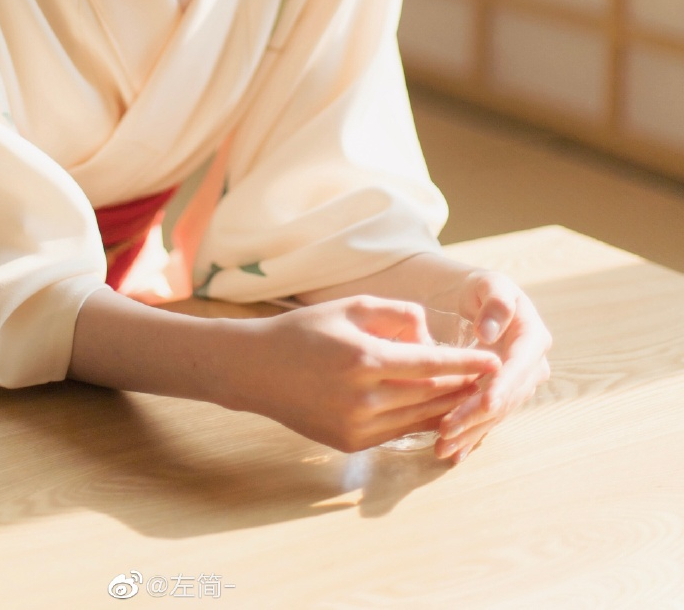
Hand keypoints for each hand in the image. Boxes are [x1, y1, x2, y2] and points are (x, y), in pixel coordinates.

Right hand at [236, 295, 501, 453]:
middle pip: (430, 396)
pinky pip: (397, 431)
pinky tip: (435, 408)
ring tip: (470, 394)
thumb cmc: (305, 330)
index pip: (431, 365)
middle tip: (491, 378)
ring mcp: (356, 427)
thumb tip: (432, 335)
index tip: (495, 362)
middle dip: (464, 387)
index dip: (467, 364)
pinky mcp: (350, 444)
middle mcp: (363, 399)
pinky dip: (420, 420)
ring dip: (447, 408)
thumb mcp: (351, 307)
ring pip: (419, 420)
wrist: (256, 369)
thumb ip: (398, 314)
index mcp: (364, 359)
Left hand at [434, 272, 551, 462]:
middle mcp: (531, 366)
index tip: (484, 403)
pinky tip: (454, 454)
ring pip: (496, 414)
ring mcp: (518, 384)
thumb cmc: (484, 289)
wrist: (483, 303)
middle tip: (447, 430)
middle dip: (477, 416)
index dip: (502, 386)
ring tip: (443, 447)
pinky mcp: (502, 397)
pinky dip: (471, 436)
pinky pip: (489, 419)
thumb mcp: (490, 284)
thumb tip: (488, 332)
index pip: (518, 366)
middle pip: (506, 396)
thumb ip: (494, 302)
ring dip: (471, 432)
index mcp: (533, 338)